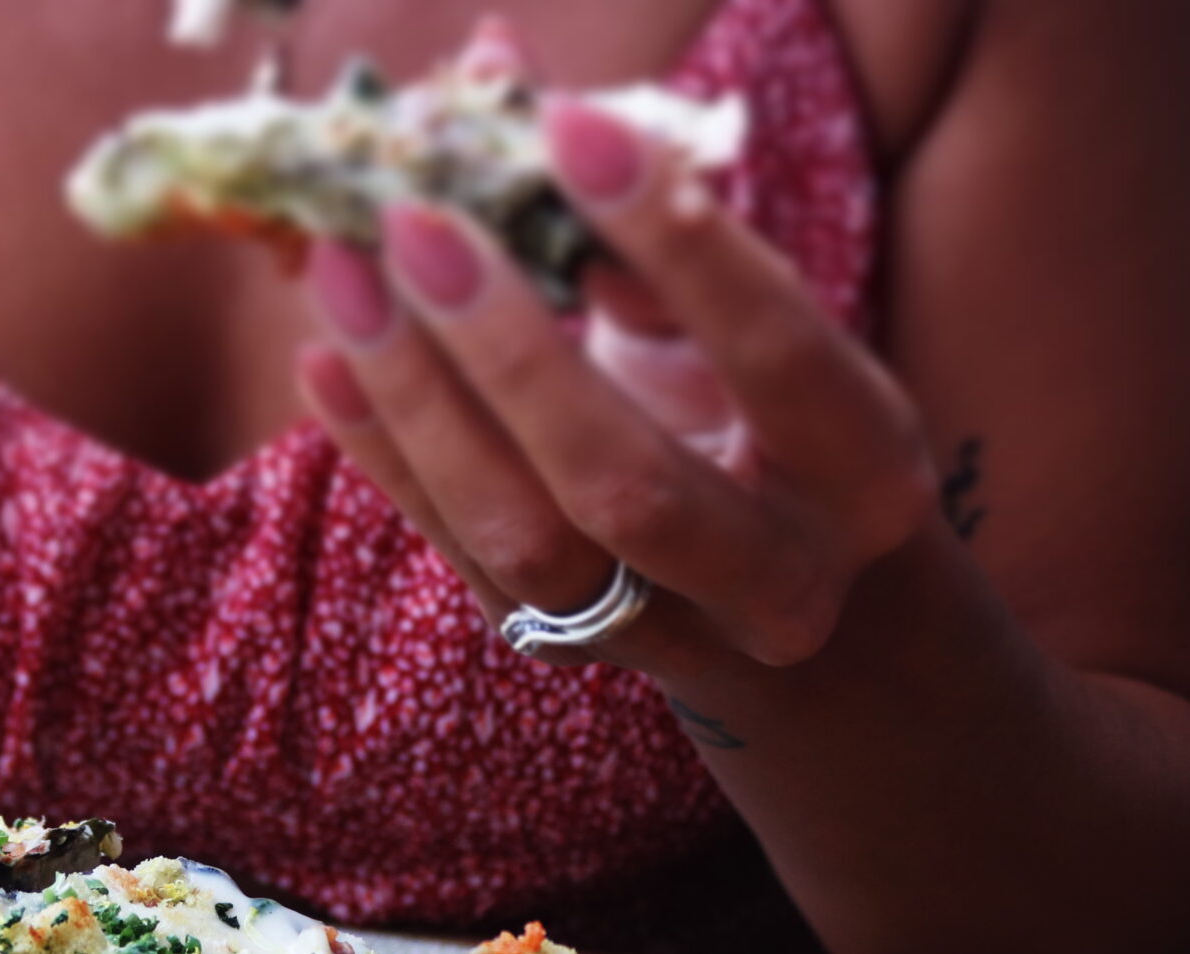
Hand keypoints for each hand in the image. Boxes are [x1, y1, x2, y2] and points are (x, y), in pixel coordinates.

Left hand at [294, 30, 938, 676]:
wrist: (778, 604)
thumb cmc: (763, 416)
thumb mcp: (741, 321)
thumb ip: (642, 206)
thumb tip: (500, 69)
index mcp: (862, 470)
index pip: (776, 354)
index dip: (677, 242)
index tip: (567, 129)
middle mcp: (775, 580)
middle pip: (627, 481)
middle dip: (510, 350)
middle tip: (415, 222)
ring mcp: (660, 634)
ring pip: (524, 538)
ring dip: (419, 402)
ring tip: (342, 274)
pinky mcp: (556, 648)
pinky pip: (455, 553)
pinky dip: (385, 452)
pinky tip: (327, 358)